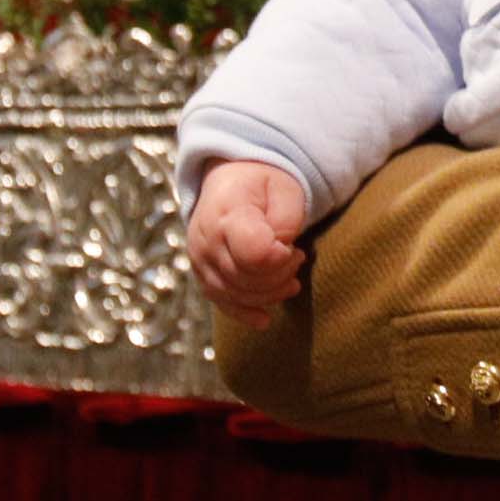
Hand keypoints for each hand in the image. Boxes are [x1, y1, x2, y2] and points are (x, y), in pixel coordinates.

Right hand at [188, 159, 307, 325]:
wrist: (230, 180)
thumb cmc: (263, 183)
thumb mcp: (285, 189)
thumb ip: (287, 219)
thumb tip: (282, 253)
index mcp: (226, 212)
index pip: (253, 254)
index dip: (280, 259)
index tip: (293, 249)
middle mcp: (206, 239)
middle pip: (246, 278)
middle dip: (280, 275)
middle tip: (298, 257)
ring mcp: (200, 260)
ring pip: (235, 294)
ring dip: (270, 293)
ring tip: (292, 277)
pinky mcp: (203, 274)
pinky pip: (221, 301)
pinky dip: (244, 313)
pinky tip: (264, 320)